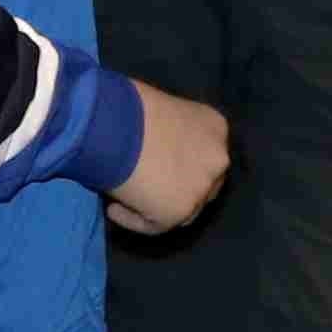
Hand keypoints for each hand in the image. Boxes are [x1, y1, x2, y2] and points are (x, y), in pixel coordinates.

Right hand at [108, 85, 231, 236]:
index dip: (183, 164)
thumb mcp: (162, 109)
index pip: (206, 156)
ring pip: (181, 210)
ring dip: (156, 206)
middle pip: (202, 185)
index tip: (158, 165)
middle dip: (178, 188)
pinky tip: (113, 210)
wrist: (114, 123)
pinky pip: (154, 225)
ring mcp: (200, 189)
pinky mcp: (178, 213)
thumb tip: (153, 146)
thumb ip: (169, 131)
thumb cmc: (129, 106)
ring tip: (124, 199)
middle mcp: (218, 160)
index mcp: (215, 128)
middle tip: (147, 186)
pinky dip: (133, 220)